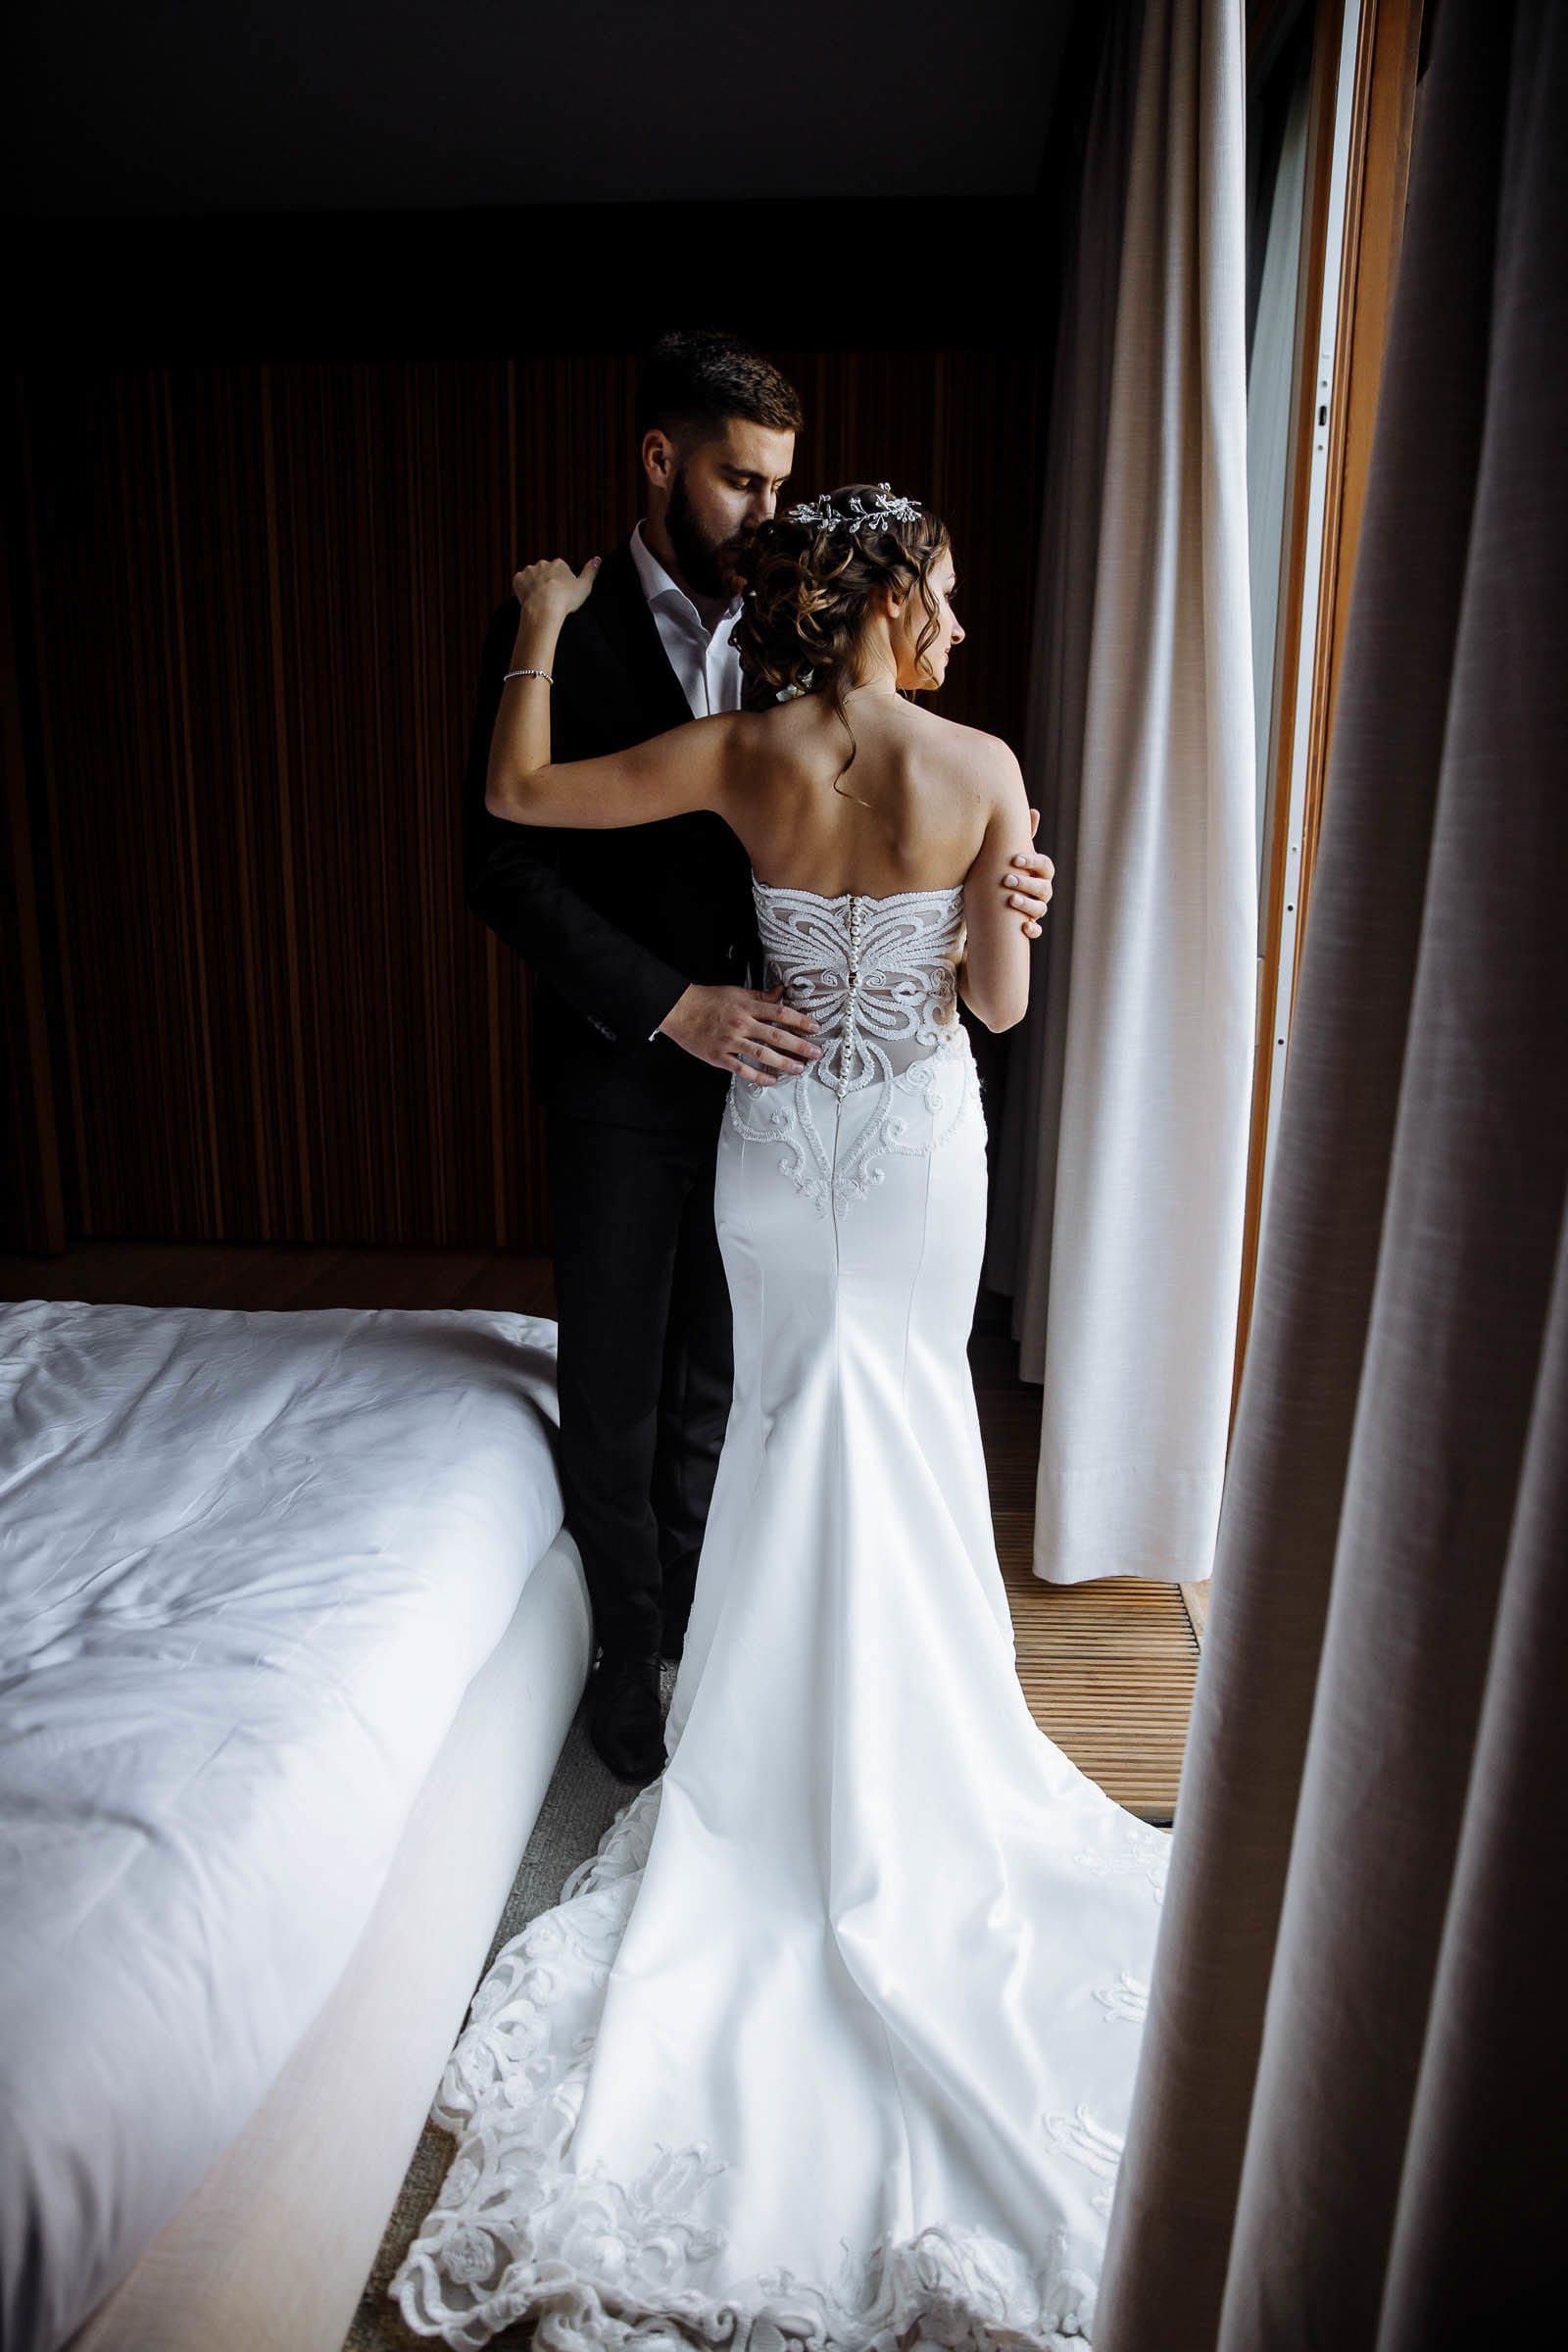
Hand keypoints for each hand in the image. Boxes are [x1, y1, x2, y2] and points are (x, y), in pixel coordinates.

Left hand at [511, 554, 600, 621]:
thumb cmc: (565, 599)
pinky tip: (529, 598)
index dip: (561, 582)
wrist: (544, 607)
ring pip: (532, 577)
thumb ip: (591, 571)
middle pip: (545, 572)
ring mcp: (529, 571)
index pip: (560, 570)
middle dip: (547, 582)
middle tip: (550, 597)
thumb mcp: (585, 586)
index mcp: (559, 564)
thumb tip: (597, 559)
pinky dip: (523, 589)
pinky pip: (520, 583)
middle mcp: (543, 563)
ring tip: (539, 600)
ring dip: (535, 585)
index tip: (562, 593)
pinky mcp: (518, 579)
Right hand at [658, 983, 822, 1085]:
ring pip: (763, 1055)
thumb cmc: (707, 1000)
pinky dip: (759, 1077)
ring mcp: (730, 1042)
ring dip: (784, 1063)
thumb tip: (781, 992)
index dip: (800, 1021)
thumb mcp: (736, 992)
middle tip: (815, 1053)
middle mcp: (741, 1024)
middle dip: (799, 1045)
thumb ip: (760, 996)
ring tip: (799, 1069)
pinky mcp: (720, 1057)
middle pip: (776, 1036)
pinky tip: (772, 1081)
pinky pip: (743, 1069)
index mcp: (746, 1006)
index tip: (815, 1027)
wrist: (679, 1010)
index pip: (780, 1013)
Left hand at [1000, 807, 1053, 937]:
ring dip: (1027, 904)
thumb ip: (1020, 836)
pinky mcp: (1027, 927)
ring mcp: (1036, 910)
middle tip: (1007, 879)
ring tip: (1010, 900)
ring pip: (1040, 909)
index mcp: (1039, 873)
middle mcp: (1042, 892)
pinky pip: (1036, 931)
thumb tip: (1033, 810)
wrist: (992, 901)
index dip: (1033, 862)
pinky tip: (1023, 927)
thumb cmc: (1003, 872)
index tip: (1015, 859)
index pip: (1045, 866)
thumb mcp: (1008, 855)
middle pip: (1044, 888)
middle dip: (1027, 883)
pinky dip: (1032, 930)